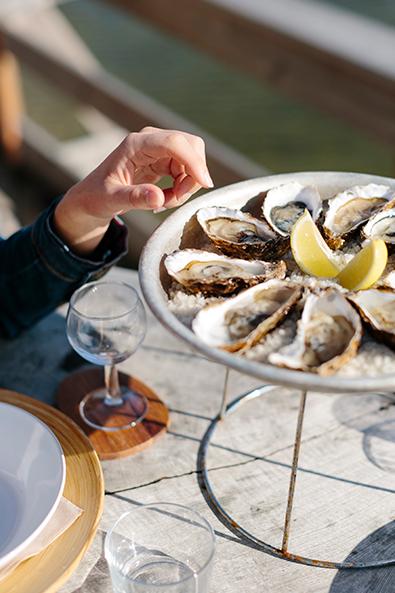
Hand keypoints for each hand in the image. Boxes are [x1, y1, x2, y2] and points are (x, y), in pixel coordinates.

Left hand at [53, 127, 212, 254]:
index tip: (205, 183)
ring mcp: (159, 149)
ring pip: (191, 160)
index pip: (175, 142)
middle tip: (175, 199)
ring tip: (165, 202)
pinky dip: (182, 187)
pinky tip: (165, 198)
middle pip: (190, 146)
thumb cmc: (97, 196)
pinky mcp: (164, 160)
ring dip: (187, 185)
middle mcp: (150, 141)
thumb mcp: (111, 200)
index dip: (193, 161)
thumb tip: (158, 198)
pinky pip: (186, 171)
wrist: (93, 198)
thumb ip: (134, 198)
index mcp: (136, 144)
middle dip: (192, 175)